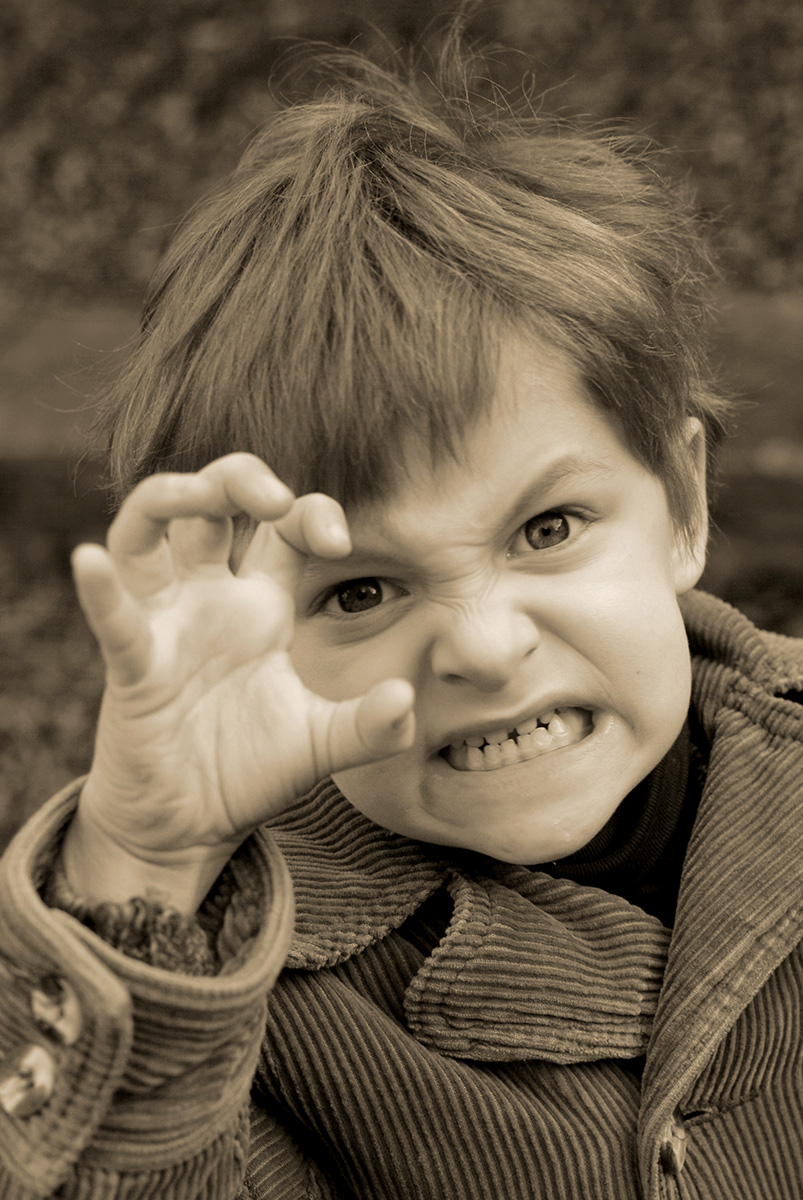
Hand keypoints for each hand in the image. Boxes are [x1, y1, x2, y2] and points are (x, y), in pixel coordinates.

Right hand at [64, 454, 414, 909]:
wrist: (187, 827)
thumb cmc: (246, 770)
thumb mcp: (319, 745)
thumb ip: (368, 726)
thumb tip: (407, 702)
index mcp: (260, 604)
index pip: (282, 526)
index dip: (310, 512)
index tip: (340, 543)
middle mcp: (209, 598)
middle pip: (212, 505)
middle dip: (240, 478)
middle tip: (275, 497)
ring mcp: (166, 626)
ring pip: (146, 533)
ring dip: (168, 499)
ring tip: (200, 493)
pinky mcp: (134, 669)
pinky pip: (113, 622)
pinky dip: (101, 591)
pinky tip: (89, 560)